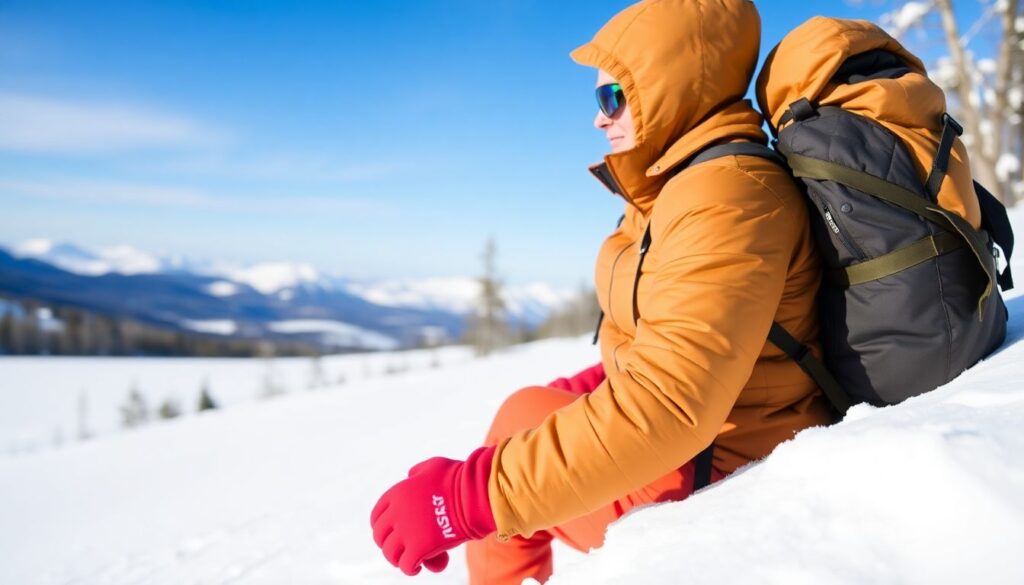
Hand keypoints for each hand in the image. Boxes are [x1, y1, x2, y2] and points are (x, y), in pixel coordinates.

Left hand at [370, 445, 496, 575]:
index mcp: (397, 494)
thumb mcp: (432, 466)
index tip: (391, 533)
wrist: (473, 494)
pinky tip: (421, 567)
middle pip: (380, 537)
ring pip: (390, 554)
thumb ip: (418, 472)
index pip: (377, 516)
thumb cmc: (458, 478)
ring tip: (412, 560)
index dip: (382, 527)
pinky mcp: (419, 549)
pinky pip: (407, 565)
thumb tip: (410, 476)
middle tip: (402, 547)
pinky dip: (412, 568)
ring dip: (399, 559)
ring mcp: (406, 532)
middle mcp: (396, 514)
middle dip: (389, 544)